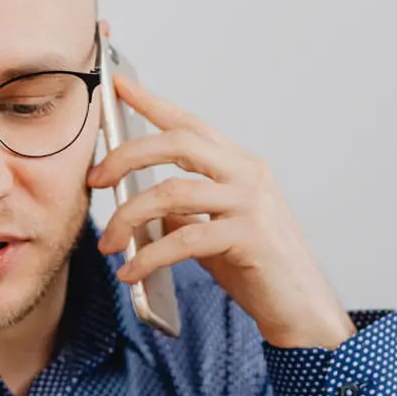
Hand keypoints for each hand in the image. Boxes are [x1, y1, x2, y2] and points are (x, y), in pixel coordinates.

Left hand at [89, 74, 355, 349]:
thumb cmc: (259, 271)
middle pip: (177, 144)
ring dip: (129, 218)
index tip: (119, 86)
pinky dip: (149, 257)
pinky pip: (184, 239)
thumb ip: (187, 213)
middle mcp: (248, 175)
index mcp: (240, 167)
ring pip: (172, 192)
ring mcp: (252, 203)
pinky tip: (131, 272)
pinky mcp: (249, 236)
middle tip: (96, 180)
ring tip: (108, 244)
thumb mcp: (216, 232)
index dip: (153, 103)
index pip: (191, 126)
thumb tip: (146, 206)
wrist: (300, 309)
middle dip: (127, 156)